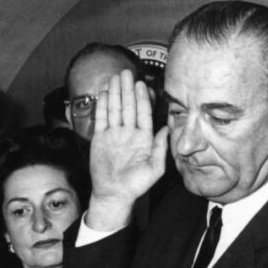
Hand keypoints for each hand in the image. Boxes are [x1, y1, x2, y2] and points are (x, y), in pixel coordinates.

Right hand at [87, 69, 169, 231]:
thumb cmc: (136, 185)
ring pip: (115, 109)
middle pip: (128, 106)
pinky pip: (102, 118)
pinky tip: (105, 93)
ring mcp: (114, 134)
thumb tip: (167, 128)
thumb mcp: (154, 169)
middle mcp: (129, 133)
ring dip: (116, 93)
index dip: (142, 98)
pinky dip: (104, 105)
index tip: (141, 84)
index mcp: (143, 138)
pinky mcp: (100, 138)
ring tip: (115, 77)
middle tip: (126, 72)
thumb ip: (161, 148)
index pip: (143, 113)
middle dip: (128, 89)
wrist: (113, 194)